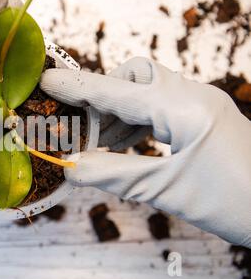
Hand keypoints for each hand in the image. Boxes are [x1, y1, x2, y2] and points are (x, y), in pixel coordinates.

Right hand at [40, 57, 250, 247]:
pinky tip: (125, 144)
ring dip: (118, 112)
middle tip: (79, 124)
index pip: (118, 92)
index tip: (47, 80)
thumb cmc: (234, 202)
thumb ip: (113, 175)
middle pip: (136, 76)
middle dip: (103, 96)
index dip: (79, 88)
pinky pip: (160, 106)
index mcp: (185, 109)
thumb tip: (70, 168)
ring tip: (98, 142)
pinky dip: (136, 121)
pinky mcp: (203, 117)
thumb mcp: (164, 190)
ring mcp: (201, 104)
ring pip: (148, 89)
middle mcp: (194, 96)